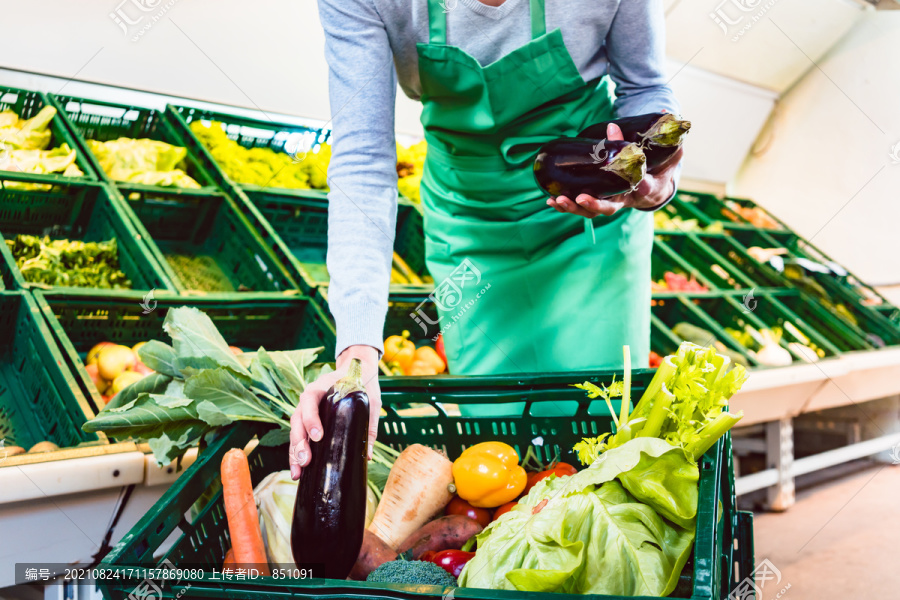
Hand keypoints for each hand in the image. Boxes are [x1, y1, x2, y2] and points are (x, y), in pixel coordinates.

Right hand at [289, 344, 381, 479]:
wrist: (358, 371)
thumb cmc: (363, 384)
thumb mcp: (371, 401)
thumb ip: (370, 425)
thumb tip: (368, 456)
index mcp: (323, 386)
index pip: (310, 399)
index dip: (311, 418)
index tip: (318, 436)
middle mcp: (310, 397)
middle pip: (297, 419)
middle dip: (299, 442)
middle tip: (305, 461)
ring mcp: (307, 409)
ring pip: (295, 429)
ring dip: (294, 451)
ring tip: (297, 473)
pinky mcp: (309, 420)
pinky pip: (299, 435)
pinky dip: (297, 452)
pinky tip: (299, 470)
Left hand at [546, 123, 682, 217]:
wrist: (656, 186)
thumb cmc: (661, 168)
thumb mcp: (669, 152)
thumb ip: (666, 136)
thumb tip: (666, 112)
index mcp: (645, 188)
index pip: (640, 184)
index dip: (635, 179)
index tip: (629, 174)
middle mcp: (625, 199)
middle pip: (609, 208)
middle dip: (594, 204)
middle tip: (581, 198)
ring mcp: (610, 202)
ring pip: (591, 212)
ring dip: (573, 208)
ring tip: (557, 200)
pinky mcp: (598, 200)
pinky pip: (581, 208)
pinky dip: (565, 206)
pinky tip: (550, 201)